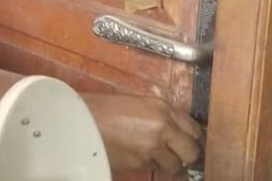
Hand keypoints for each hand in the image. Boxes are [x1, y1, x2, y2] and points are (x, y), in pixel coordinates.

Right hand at [82, 93, 202, 173]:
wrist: (76, 120)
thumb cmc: (103, 108)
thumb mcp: (138, 103)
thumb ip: (162, 114)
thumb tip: (179, 129)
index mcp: (162, 108)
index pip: (195, 129)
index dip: (193, 137)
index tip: (190, 140)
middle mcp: (162, 128)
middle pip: (192, 152)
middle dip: (186, 155)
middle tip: (178, 153)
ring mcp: (151, 149)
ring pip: (174, 166)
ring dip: (168, 162)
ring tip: (153, 154)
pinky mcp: (139, 165)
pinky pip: (154, 169)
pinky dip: (150, 165)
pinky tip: (137, 154)